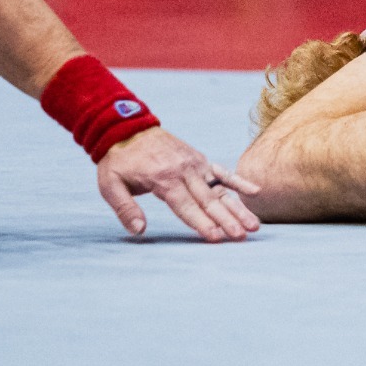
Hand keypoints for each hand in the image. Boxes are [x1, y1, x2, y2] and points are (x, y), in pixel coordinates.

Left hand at [97, 127, 261, 241]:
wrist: (127, 128)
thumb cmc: (118, 160)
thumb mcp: (110, 185)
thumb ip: (125, 208)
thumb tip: (138, 231)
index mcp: (163, 178)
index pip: (185, 205)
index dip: (200, 223)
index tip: (215, 238)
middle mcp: (184, 171)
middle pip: (208, 200)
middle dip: (226, 220)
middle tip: (241, 237)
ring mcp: (195, 164)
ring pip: (220, 189)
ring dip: (238, 207)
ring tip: (254, 225)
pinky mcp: (199, 160)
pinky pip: (223, 171)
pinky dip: (239, 181)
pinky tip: (255, 191)